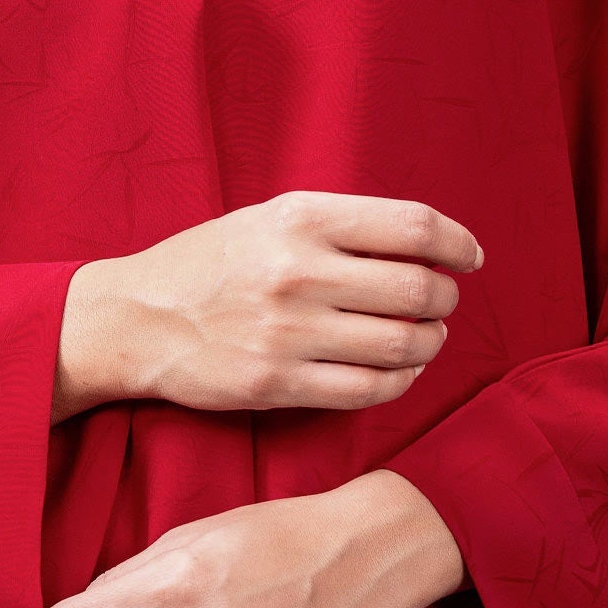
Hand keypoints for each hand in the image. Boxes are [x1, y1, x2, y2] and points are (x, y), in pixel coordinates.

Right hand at [52, 189, 481, 420]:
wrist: (137, 317)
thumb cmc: (210, 263)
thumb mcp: (268, 218)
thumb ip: (340, 225)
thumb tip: (424, 241)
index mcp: (300, 218)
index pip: (411, 225)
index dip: (456, 242)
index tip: (469, 256)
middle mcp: (299, 271)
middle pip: (418, 288)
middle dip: (446, 298)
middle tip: (443, 301)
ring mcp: (290, 331)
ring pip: (402, 343)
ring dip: (430, 342)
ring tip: (425, 336)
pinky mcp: (279, 382)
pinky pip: (369, 389)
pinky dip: (400, 381)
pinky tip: (398, 369)